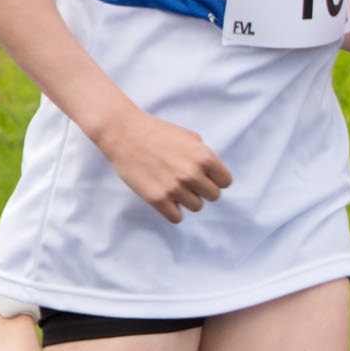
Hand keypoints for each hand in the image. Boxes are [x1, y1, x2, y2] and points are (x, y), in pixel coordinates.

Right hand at [97, 110, 232, 224]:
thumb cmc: (156, 132)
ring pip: (196, 207)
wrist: (123, 133)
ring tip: (172, 185)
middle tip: (186, 181)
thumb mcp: (189, 137)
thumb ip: (203, 155)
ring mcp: (175, 188)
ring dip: (187, 199)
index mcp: (204, 157)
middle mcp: (192, 174)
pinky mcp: (157, 199)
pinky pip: (177, 218)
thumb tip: (212, 173)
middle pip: (213, 196)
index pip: (225, 182)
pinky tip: (165, 197)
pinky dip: (172, 211)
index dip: (215, 179)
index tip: (204, 176)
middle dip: (202, 189)